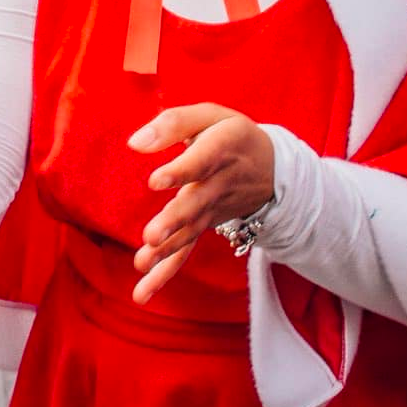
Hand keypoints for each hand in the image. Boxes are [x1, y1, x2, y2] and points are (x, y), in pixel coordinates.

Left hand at [127, 104, 273, 304]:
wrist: (272, 168)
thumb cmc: (230, 134)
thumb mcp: (210, 115)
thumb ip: (173, 123)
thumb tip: (135, 143)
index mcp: (220, 149)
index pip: (200, 162)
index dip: (180, 171)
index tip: (155, 181)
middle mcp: (217, 184)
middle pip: (195, 205)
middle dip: (173, 222)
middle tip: (151, 237)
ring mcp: (212, 210)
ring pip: (189, 233)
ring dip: (166, 251)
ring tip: (141, 264)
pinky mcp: (205, 226)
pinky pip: (186, 251)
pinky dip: (165, 272)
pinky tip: (142, 291)